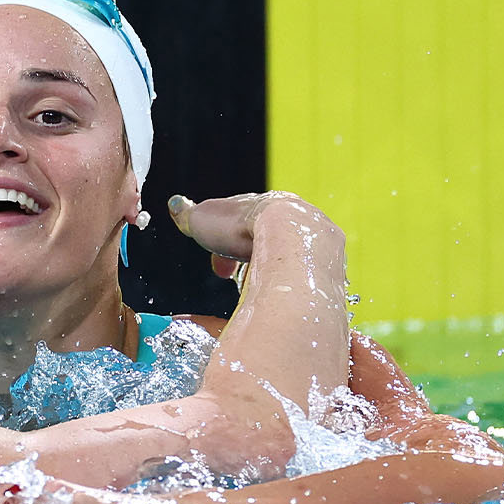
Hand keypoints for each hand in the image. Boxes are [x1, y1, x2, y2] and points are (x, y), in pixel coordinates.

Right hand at [166, 191, 336, 280]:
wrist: (286, 238)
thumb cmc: (243, 227)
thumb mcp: (204, 220)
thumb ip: (189, 215)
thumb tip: (176, 206)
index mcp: (267, 206)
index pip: (247, 225)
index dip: (227, 246)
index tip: (218, 268)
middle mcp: (295, 219)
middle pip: (271, 242)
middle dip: (250, 259)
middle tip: (235, 278)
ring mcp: (316, 242)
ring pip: (291, 259)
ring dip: (271, 272)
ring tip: (256, 291)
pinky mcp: (328, 266)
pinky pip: (305, 278)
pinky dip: (290, 287)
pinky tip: (279, 298)